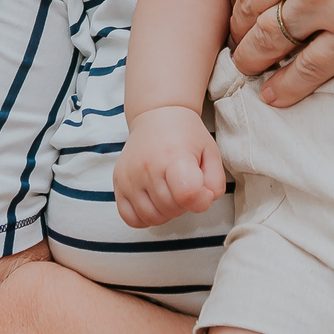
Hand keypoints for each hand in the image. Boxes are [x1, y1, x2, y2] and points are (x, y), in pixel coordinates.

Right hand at [113, 107, 225, 226]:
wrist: (158, 115)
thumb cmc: (186, 135)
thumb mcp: (211, 152)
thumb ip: (215, 181)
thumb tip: (204, 201)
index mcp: (174, 156)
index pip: (187, 194)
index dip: (201, 200)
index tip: (203, 190)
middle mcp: (148, 167)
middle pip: (171, 208)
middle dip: (184, 205)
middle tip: (185, 187)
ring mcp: (130, 177)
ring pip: (152, 217)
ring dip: (166, 212)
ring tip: (170, 193)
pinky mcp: (118, 183)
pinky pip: (130, 218)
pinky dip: (145, 217)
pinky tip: (154, 202)